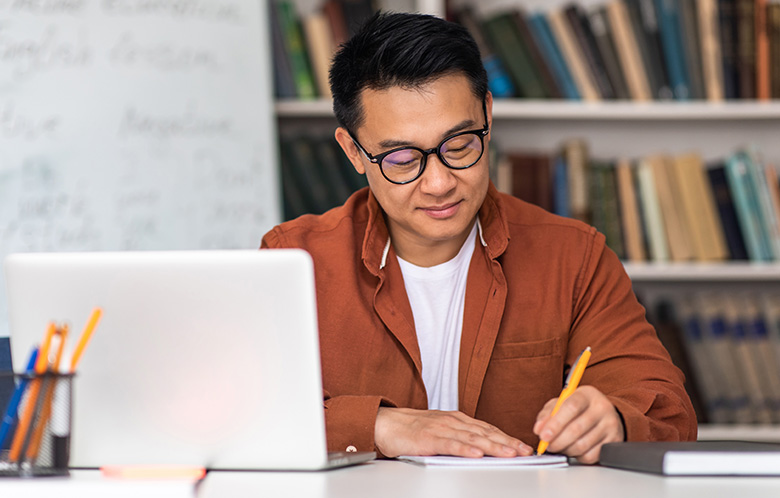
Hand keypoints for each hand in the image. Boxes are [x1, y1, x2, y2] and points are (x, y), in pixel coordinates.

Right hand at [374, 407, 533, 457]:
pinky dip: (465, 448)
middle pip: (485, 432)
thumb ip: (461, 438)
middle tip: (524, 451)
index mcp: (458, 419)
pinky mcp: (430, 438)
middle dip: (507, 442)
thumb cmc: (414, 430)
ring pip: (472, 438)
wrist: (388, 425)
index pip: (488, 429)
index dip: (507, 437)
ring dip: (493, 446)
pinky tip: (477, 454)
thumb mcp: (443, 431)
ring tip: (509, 454)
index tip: (523, 446)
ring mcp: (442, 428)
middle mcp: (454, 421)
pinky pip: (451, 444)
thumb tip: (483, 450)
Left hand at [533, 386, 624, 463]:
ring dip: (565, 450)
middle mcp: (602, 408)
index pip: (571, 408)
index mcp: (587, 394)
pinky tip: (573, 449)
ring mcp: (611, 425)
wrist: (604, 413)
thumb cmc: (579, 408)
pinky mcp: (614, 441)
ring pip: (582, 445)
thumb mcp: (562, 403)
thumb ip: (548, 414)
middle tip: (548, 445)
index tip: (543, 435)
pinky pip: (591, 456)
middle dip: (557, 441)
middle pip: (576, 429)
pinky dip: (577, 456)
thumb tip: (539, 429)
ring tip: (560, 446)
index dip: (555, 424)